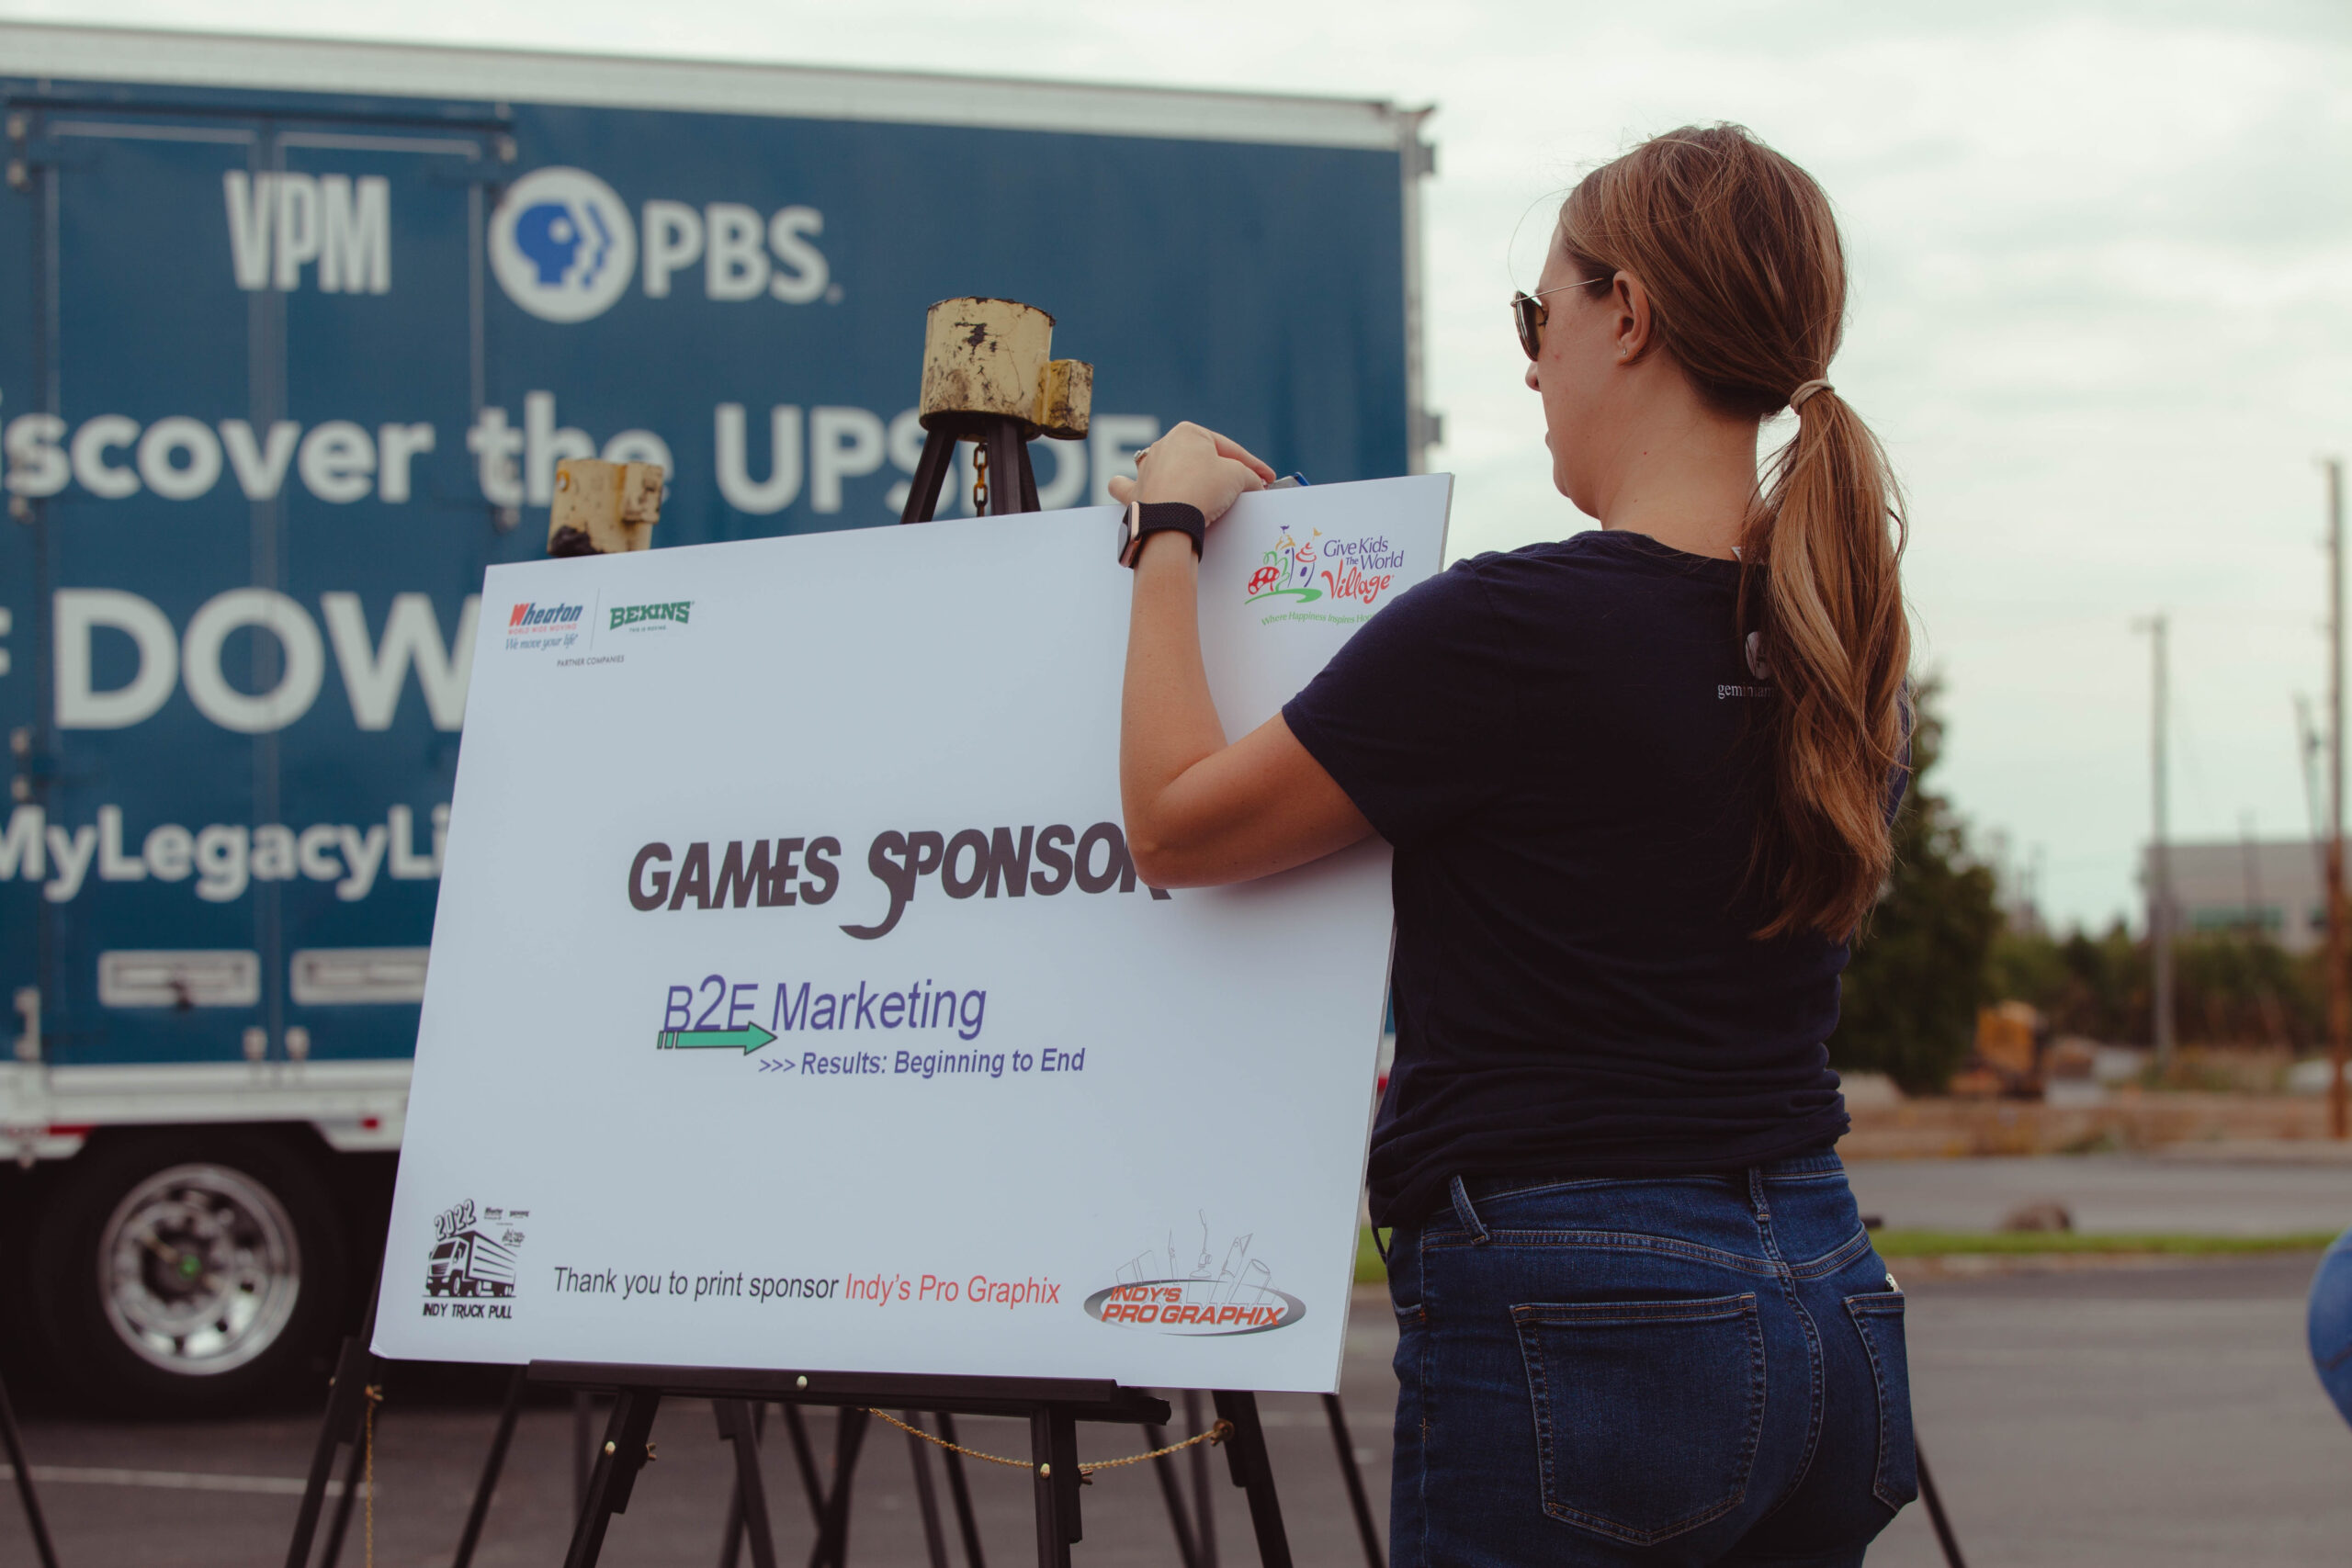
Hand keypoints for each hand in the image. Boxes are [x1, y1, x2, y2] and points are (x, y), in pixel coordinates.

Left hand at [1107, 421, 1275, 524]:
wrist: (1169, 521)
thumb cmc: (1203, 490)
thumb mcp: (1238, 476)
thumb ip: (1248, 475)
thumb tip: (1255, 483)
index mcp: (1188, 432)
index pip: (1229, 449)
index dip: (1253, 465)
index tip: (1268, 479)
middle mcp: (1162, 445)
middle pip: (1200, 460)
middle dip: (1221, 473)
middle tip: (1242, 489)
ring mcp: (1145, 470)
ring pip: (1165, 469)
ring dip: (1181, 477)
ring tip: (1202, 494)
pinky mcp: (1134, 495)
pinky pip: (1127, 486)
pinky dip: (1132, 488)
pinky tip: (1140, 489)